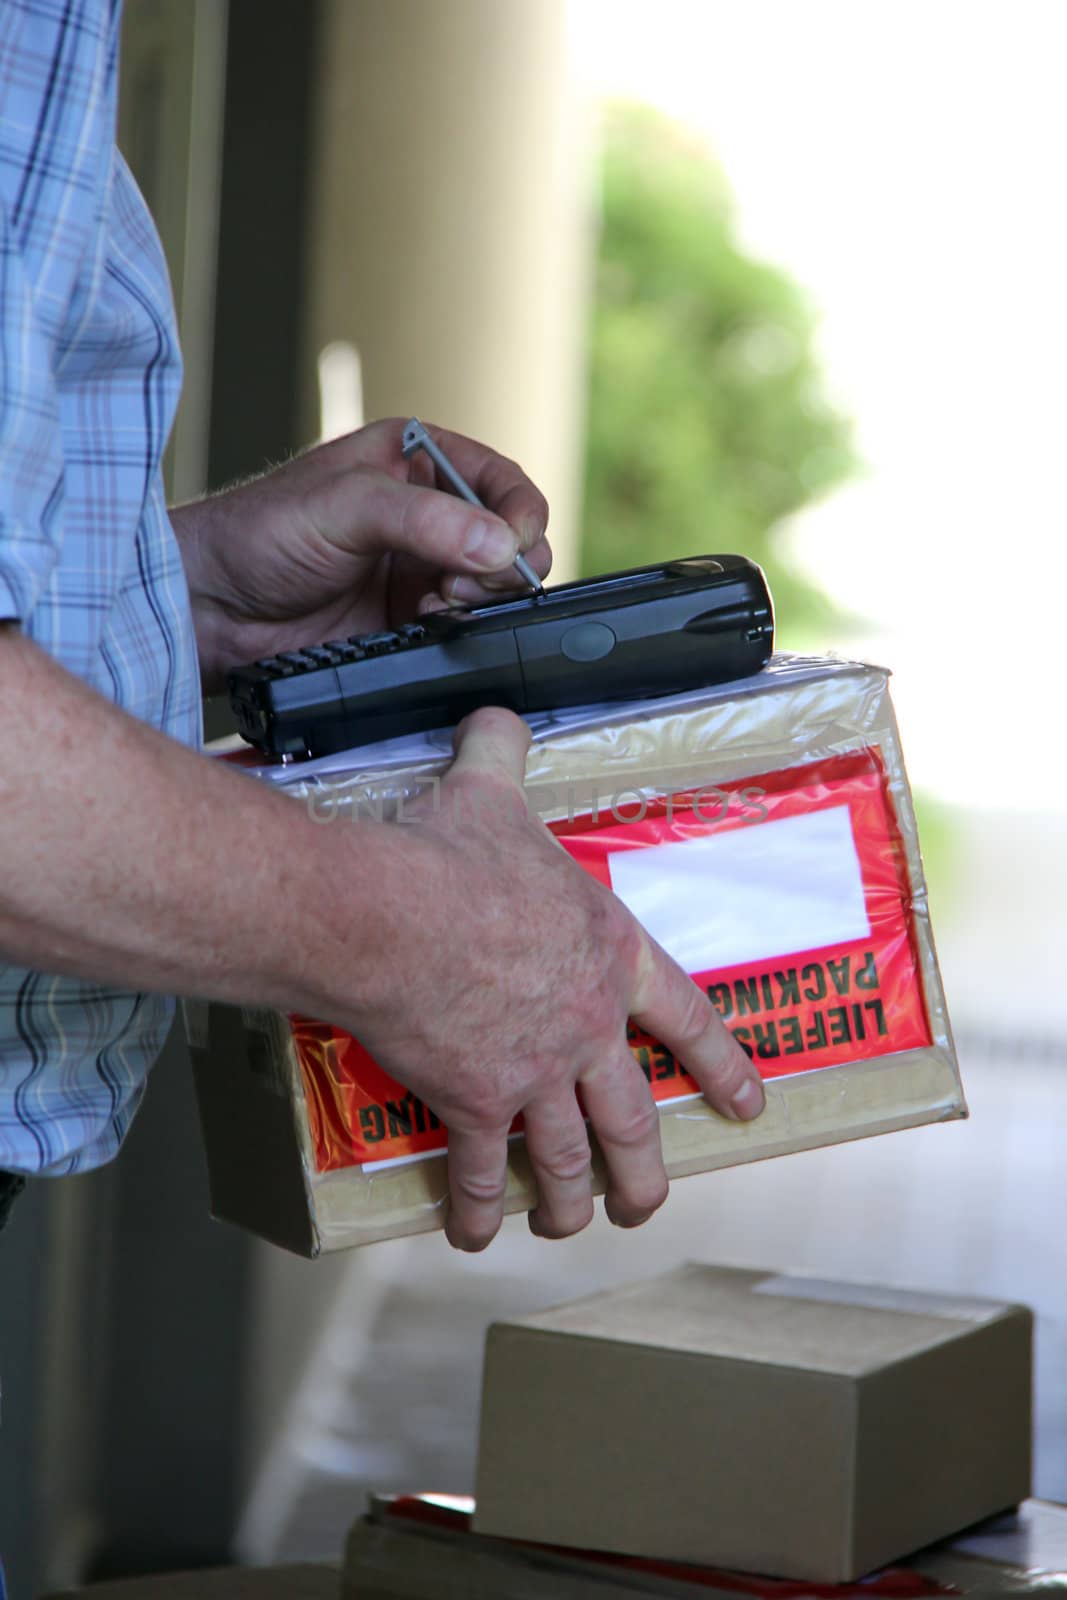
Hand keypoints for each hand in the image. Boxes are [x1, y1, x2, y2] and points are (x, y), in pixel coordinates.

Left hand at [173, 418, 550, 689]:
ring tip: (436, 601)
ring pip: (494, 586)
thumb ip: (424, 519)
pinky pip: (464, 626)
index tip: (513, 544)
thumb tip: (497, 543)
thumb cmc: (258, 534)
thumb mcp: (344, 506)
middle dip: (502, 562)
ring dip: (481, 598)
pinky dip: (461, 629)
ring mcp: (422, 568)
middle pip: (510, 537)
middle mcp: (428, 512)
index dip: (519, 512)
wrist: (213, 608)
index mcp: (417, 459)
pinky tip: (425, 624)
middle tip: (459, 581)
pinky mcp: (412, 619)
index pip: (501, 481)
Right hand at [311, 707, 765, 1250]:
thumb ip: (505, 752)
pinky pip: (481, 1172)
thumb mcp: (489, 789)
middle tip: (647, 1200)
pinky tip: (474, 1236)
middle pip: (632, 1117)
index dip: (722, 1064)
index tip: (749, 1105)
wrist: (390, 914)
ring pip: (569, 1158)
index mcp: (609, 955)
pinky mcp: (475, 1103)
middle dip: (642, 1168)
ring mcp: (535, 1073)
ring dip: (572, 1201)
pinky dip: (478, 1210)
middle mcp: (586, 1026)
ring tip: (571, 1225)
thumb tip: (496, 714)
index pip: (687, 1018)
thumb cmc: (448, 854)